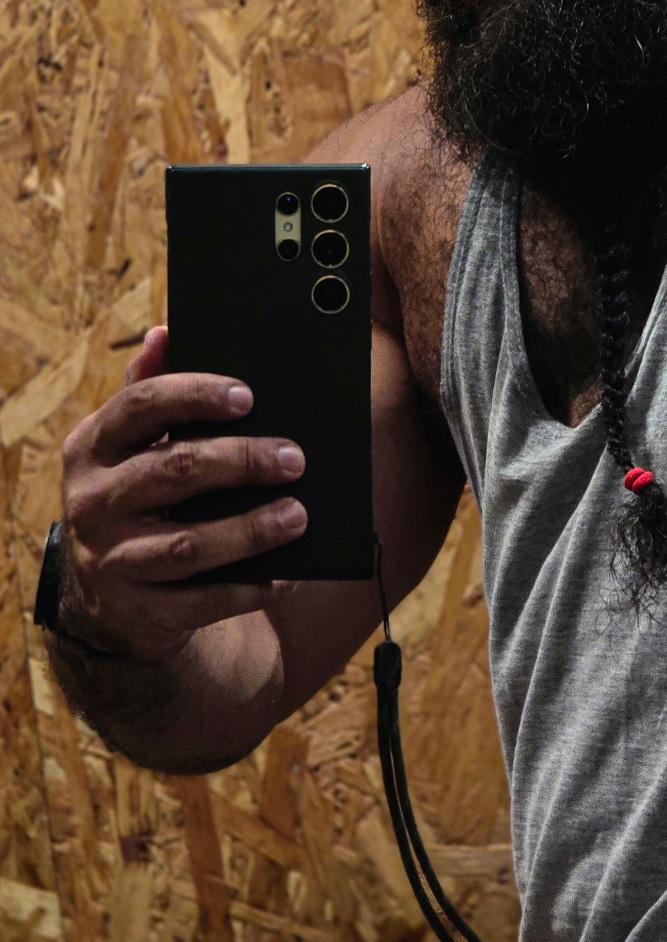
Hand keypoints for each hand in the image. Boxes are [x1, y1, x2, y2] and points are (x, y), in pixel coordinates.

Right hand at [58, 326, 306, 659]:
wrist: (112, 595)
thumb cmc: (140, 496)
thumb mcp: (132, 446)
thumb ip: (150, 393)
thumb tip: (166, 332)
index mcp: (92, 447)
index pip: (139, 406)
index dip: (195, 396)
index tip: (247, 395)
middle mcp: (92, 502)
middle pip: (173, 470)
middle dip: (241, 460)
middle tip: (296, 457)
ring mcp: (111, 559)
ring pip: (188, 543)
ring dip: (251, 530)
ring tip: (299, 515)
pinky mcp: (138, 610)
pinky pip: (200, 602)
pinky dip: (248, 588)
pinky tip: (286, 575)